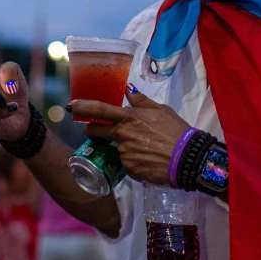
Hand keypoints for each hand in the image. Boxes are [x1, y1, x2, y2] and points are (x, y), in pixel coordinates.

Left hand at [71, 88, 191, 184]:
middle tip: (98, 131)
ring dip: (123, 148)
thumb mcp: (161, 110)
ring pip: (116, 149)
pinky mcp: (130, 170)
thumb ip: (141, 101)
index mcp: (129, 118)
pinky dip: (133, 162)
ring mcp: (125, 154)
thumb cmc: (177, 131)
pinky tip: (148, 160)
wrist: (189, 158)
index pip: (99, 110)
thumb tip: (127, 90)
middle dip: (93, 131)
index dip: (82, 107)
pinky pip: (126, 164)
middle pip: (96, 132)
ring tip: (144, 148)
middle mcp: (123, 136)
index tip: (71, 106)